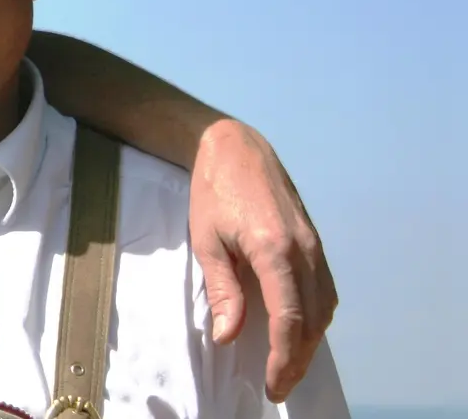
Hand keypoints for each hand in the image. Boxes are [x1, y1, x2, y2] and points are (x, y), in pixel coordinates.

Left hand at [189, 119, 336, 402]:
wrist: (236, 147)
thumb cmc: (213, 191)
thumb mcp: (206, 240)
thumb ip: (222, 289)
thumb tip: (229, 336)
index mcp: (274, 249)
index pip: (289, 318)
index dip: (283, 357)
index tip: (272, 384)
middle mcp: (303, 250)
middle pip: (312, 319)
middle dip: (297, 358)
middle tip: (279, 384)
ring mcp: (314, 244)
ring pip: (325, 306)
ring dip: (310, 340)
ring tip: (288, 364)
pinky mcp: (314, 241)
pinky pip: (325, 288)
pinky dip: (317, 316)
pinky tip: (300, 328)